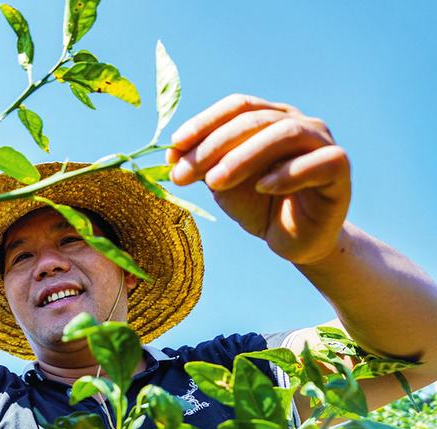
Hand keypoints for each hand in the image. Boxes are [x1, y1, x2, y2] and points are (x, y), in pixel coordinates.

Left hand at [166, 94, 350, 264]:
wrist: (294, 240)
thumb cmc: (258, 206)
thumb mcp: (223, 184)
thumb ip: (202, 166)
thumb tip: (171, 154)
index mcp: (269, 117)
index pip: (236, 106)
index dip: (203, 122)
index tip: (174, 147)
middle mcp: (297, 122)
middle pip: (254, 120)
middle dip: (213, 146)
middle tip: (183, 173)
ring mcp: (322, 142)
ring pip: (284, 134)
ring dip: (244, 157)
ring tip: (215, 182)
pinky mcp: (339, 168)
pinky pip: (318, 162)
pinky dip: (287, 173)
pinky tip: (263, 187)